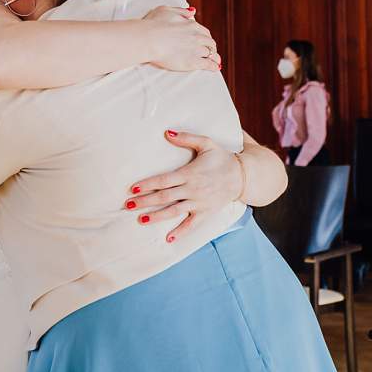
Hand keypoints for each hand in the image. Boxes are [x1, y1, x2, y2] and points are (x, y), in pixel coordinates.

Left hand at [126, 130, 242, 242]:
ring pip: (174, 211)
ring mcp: (199, 203)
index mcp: (189, 173)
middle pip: (164, 197)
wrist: (244, 176)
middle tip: (128, 205)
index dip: (148, 184)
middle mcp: (192, 190)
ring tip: (140, 220)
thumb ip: (186, 138)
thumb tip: (166, 132)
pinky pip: (192, 225)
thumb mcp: (207, 143)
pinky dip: (180, 232)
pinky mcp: (206, 212)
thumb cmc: (222, 158)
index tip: (133, 188)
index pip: (164, 180)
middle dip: (145, 201)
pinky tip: (168, 239)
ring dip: (156, 217)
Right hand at [142, 6, 219, 71]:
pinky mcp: (193, 61)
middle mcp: (197, 36)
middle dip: (211, 48)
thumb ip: (181, 11)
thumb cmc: (153, 24)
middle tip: (211, 52)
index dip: (205, 37)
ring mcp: (196, 49)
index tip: (205, 41)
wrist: (149, 39)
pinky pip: (208, 64)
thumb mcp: (166, 10)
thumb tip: (193, 12)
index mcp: (191, 25)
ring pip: (211, 54)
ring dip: (214, 58)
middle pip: (210, 43)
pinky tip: (214, 69)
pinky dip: (213, 66)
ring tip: (216, 62)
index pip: (204, 32)